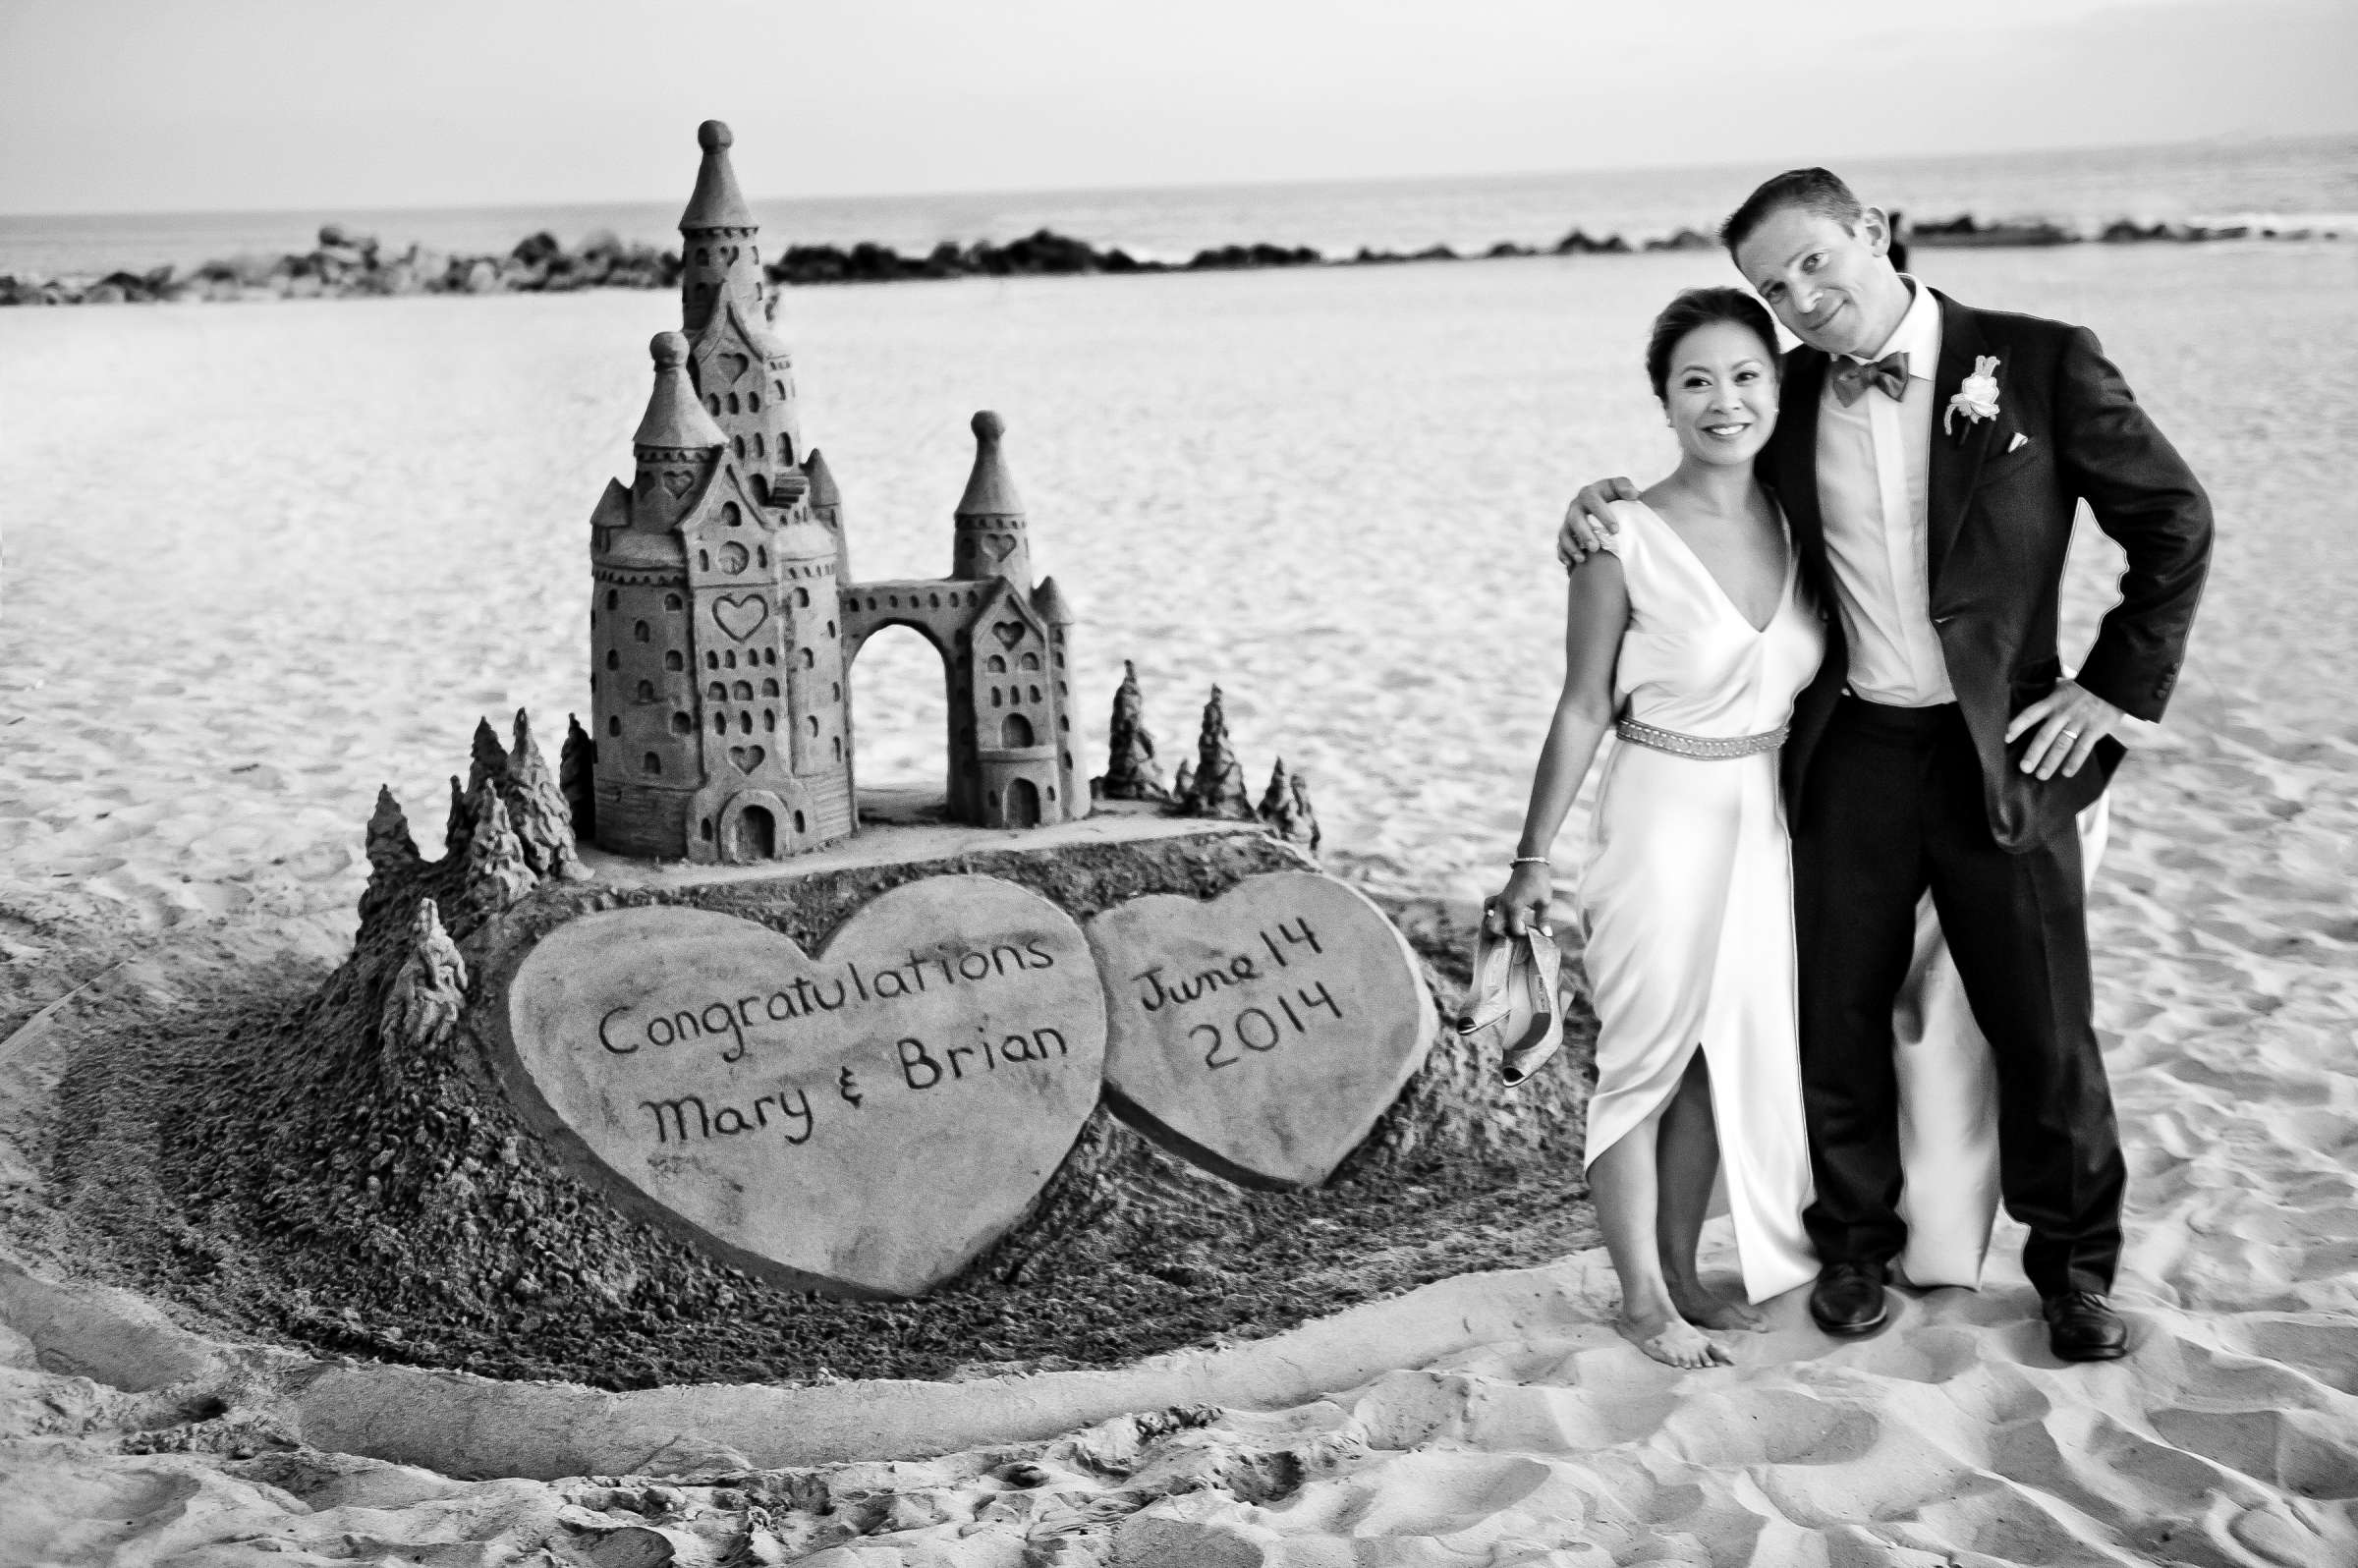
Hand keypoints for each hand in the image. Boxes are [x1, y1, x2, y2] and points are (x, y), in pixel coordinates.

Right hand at [1484, 862, 1554, 937]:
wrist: (1531, 865)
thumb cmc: (1539, 882)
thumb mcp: (1544, 902)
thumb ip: (1543, 919)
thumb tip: (1547, 934)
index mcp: (1515, 907)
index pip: (1515, 929)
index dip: (1524, 934)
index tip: (1532, 932)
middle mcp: (1503, 905)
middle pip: (1493, 927)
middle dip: (1504, 934)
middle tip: (1517, 932)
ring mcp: (1499, 901)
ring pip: (1489, 919)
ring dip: (1498, 926)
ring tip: (1511, 927)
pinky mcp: (1498, 897)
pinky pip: (1488, 906)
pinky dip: (1491, 913)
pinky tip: (1501, 916)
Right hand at [1556, 478, 1638, 570]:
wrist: (1610, 509)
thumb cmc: (1618, 499)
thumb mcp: (1622, 490)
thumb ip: (1626, 487)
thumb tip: (1633, 495)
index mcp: (1589, 493)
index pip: (1592, 500)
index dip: (1602, 515)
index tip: (1616, 530)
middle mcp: (1576, 507)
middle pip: (1575, 519)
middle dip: (1584, 533)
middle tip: (1595, 548)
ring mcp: (1569, 522)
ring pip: (1564, 534)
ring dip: (1572, 547)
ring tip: (1582, 559)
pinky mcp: (1566, 535)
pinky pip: (1560, 545)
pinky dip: (1564, 554)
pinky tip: (1571, 564)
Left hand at [2005, 678, 2125, 778]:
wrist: (2113, 684)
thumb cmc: (2084, 688)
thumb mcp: (2063, 687)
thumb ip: (2047, 696)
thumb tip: (2029, 692)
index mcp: (2053, 702)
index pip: (2031, 714)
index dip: (2017, 725)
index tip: (2005, 738)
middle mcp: (2064, 713)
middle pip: (2045, 734)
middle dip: (2034, 752)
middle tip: (2024, 768)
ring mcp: (2079, 722)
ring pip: (2062, 744)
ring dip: (2051, 761)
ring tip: (2041, 775)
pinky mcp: (2095, 729)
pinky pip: (2083, 748)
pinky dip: (2075, 761)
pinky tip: (2067, 773)